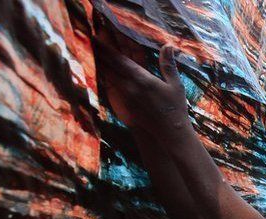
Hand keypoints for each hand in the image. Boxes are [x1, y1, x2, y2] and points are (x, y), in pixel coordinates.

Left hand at [92, 17, 190, 135]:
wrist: (169, 133)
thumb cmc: (175, 108)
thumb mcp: (175, 84)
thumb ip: (168, 64)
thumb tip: (168, 45)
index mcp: (143, 79)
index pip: (120, 60)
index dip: (106, 49)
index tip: (96, 38)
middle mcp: (131, 87)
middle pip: (110, 67)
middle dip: (100, 53)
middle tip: (90, 41)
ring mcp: (125, 98)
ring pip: (108, 77)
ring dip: (100, 64)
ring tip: (92, 54)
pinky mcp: (124, 106)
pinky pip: (112, 89)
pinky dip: (105, 79)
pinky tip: (101, 73)